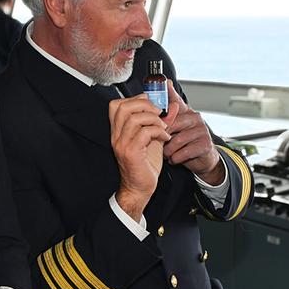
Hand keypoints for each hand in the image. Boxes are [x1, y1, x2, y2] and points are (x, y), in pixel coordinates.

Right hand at [109, 95, 174, 218]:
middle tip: (159, 113)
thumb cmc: (145, 166)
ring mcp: (122, 144)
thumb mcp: (154, 139)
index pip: (116, 105)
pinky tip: (165, 138)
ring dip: (154, 119)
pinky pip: (144, 133)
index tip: (151, 104)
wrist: (140, 189)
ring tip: (164, 127)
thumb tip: (173, 106)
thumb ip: (161, 121)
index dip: (134, 99)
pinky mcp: (131, 153)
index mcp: (118, 131)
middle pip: (123, 107)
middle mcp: (116, 136)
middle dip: (144, 105)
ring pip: (134, 118)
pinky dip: (158, 131)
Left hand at [162, 88, 223, 183]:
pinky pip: (184, 152)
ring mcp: (202, 130)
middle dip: (162, 137)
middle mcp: (195, 118)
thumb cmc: (185, 143)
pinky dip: (176, 158)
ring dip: (168, 151)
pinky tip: (174, 159)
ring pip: (177, 140)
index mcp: (186, 112)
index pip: (176, 100)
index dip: (170, 91)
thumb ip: (165, 118)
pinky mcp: (205, 144)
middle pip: (172, 123)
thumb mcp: (174, 130)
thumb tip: (150, 105)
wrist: (203, 160)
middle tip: (157, 145)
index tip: (165, 83)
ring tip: (166, 154)